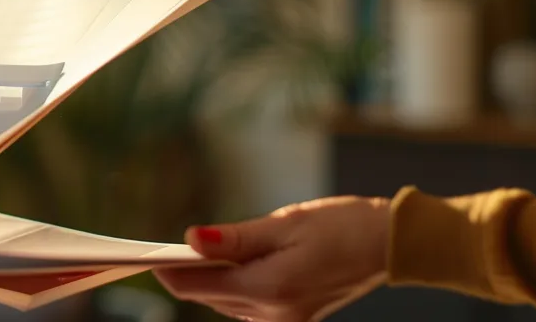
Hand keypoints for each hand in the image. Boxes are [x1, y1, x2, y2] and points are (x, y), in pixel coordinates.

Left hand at [155, 196, 390, 321]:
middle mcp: (274, 312)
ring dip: (211, 279)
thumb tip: (191, 239)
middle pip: (208, 297)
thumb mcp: (285, 223)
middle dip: (187, 273)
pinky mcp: (294, 317)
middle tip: (169, 246)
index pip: (197, 287)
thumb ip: (234, 236)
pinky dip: (235, 285)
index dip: (168, 271)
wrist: (390, 245)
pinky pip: (248, 306)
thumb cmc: (343, 226)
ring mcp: (285, 319)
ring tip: (202, 251)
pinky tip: (235, 264)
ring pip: (226, 303)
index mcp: (269, 288)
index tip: (145, 254)